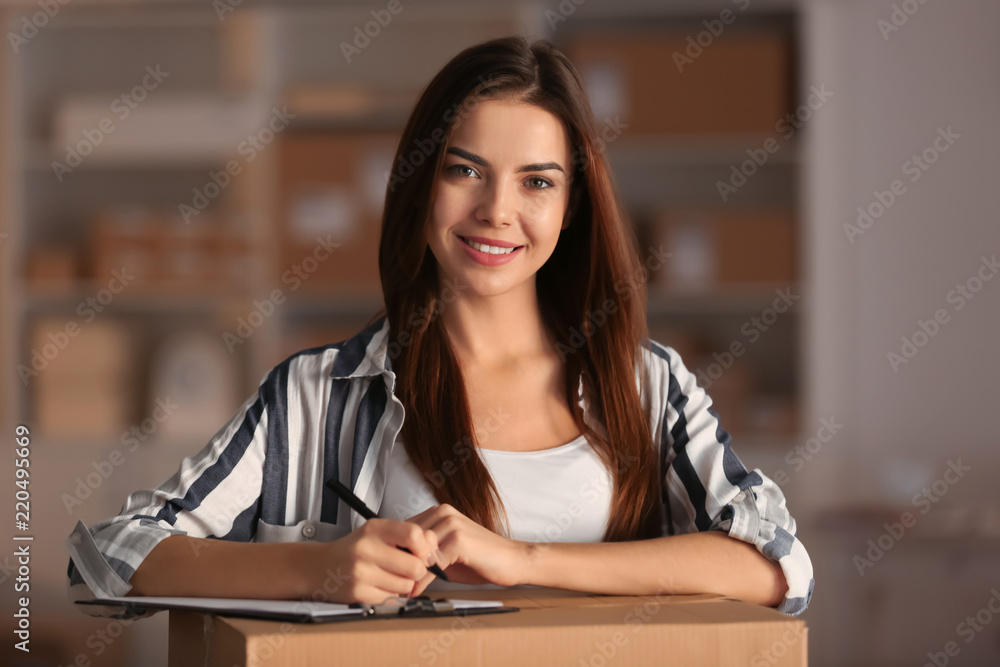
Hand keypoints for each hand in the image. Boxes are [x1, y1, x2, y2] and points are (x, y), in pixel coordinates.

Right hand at [320, 518, 440, 603]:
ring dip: (405, 584)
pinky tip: (379, 585)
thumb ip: (406, 536)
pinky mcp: (358, 593)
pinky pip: (392, 598)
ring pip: (406, 585)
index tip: (424, 553)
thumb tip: (434, 546)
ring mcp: (361, 572)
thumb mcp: (377, 533)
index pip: (414, 535)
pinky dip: (391, 594)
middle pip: (415, 566)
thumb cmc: (355, 549)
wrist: (320, 566)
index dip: (426, 547)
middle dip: (418, 571)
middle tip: (409, 568)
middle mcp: (366, 548)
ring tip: (390, 575)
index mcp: (374, 528)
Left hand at [404, 504, 529, 596]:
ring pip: (416, 551)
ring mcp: (451, 525)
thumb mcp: (446, 553)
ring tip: (402, 589)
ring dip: (408, 573)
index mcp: (439, 512)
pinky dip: (422, 580)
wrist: (513, 560)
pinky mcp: (458, 540)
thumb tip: (395, 564)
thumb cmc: (480, 559)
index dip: (396, 552)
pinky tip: (418, 590)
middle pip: (407, 539)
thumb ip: (425, 552)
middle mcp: (443, 513)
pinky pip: (430, 563)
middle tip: (392, 585)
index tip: (390, 571)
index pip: (404, 529)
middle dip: (399, 563)